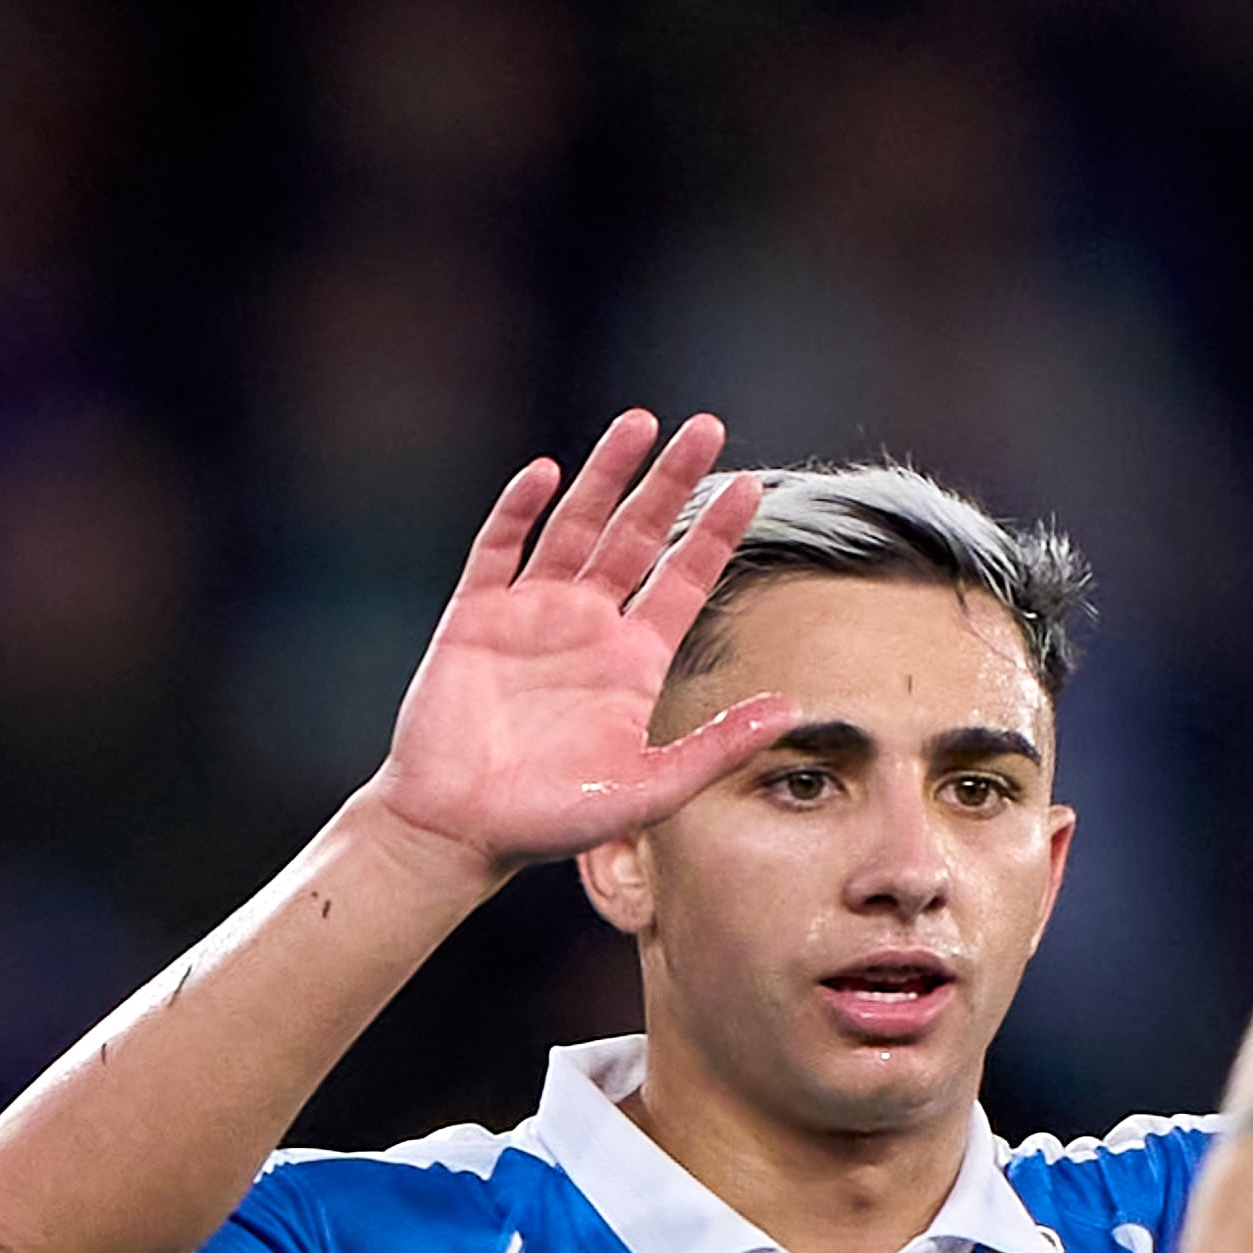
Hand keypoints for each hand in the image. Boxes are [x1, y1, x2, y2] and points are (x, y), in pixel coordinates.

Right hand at [367, 410, 797, 880]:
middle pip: (637, 536)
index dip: (717, 532)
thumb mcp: (651, 789)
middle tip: (705, 428)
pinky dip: (519, 511)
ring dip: (605, 476)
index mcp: (634, 661)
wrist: (461, 828)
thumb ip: (718, 745)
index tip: (751, 485)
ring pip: (574, 526)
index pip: (685, 579)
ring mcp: (531, 614)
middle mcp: (589, 626)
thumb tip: (791, 708)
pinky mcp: (475, 616)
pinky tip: (546, 474)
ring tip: (638, 424)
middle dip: (671, 481)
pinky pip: (498, 550)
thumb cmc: (555, 819)